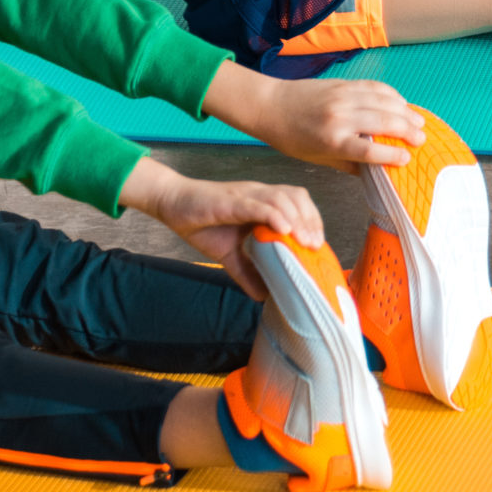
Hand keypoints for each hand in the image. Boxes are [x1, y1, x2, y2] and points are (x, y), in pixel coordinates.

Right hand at [117, 157, 323, 298]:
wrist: (173, 204)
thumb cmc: (201, 223)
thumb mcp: (229, 254)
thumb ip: (247, 271)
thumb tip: (262, 296)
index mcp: (262, 203)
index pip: (298, 203)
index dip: (312, 221)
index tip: (318, 245)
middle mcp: (259, 194)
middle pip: (297, 198)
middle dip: (310, 221)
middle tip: (315, 246)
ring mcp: (246, 195)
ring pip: (282, 199)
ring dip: (297, 219)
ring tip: (305, 241)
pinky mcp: (231, 201)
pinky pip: (258, 205)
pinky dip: (273, 215)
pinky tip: (283, 229)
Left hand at [208, 63, 424, 172]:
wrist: (272, 105)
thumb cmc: (293, 138)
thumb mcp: (318, 159)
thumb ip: (350, 164)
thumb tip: (377, 172)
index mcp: (332, 140)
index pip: (370, 150)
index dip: (393, 155)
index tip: (407, 160)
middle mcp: (340, 117)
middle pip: (384, 123)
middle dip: (408, 131)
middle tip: (422, 140)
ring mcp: (343, 96)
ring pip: (385, 102)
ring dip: (406, 112)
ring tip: (419, 123)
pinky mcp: (344, 83)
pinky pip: (376, 87)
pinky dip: (393, 95)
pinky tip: (402, 104)